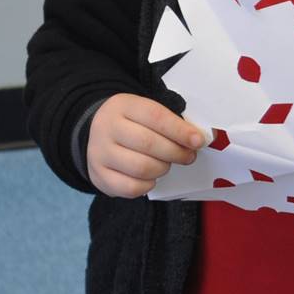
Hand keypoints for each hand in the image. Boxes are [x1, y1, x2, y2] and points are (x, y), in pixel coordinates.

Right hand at [86, 93, 203, 198]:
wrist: (95, 134)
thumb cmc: (131, 124)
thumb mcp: (146, 112)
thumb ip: (171, 123)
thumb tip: (198, 139)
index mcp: (122, 106)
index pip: (155, 116)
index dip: (180, 130)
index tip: (198, 140)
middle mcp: (106, 128)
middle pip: (149, 144)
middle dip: (176, 152)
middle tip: (188, 156)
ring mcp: (99, 153)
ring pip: (141, 168)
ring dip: (163, 168)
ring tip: (166, 164)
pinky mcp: (99, 176)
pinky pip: (131, 187)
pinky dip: (148, 185)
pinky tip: (150, 176)